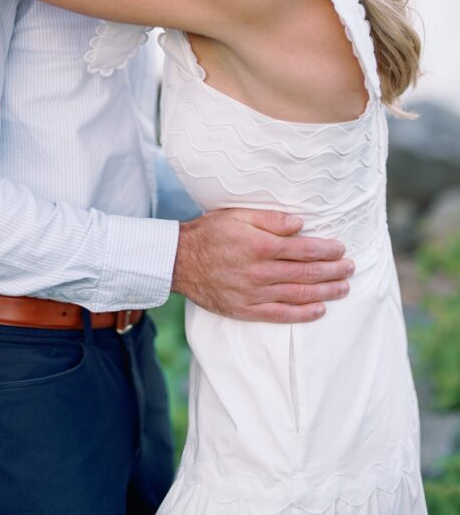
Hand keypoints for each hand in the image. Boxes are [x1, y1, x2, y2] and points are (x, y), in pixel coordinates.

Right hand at [171, 209, 353, 323]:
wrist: (180, 261)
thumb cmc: (210, 233)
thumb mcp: (237, 215)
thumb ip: (270, 219)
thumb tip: (300, 223)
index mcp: (260, 245)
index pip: (303, 249)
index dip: (326, 249)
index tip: (341, 248)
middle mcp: (260, 271)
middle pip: (306, 273)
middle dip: (332, 271)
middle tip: (350, 268)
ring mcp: (254, 293)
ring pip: (298, 294)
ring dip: (325, 292)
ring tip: (344, 288)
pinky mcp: (246, 310)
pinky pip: (280, 314)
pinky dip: (303, 313)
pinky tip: (319, 310)